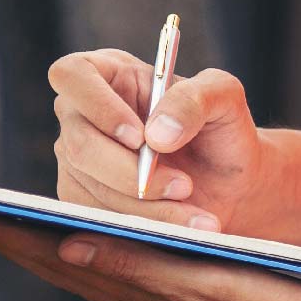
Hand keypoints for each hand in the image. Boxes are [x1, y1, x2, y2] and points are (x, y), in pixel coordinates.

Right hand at [49, 52, 278, 234]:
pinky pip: (99, 219)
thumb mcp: (224, 97)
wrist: (229, 183)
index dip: (98, 106)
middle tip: (184, 185)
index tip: (140, 136)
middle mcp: (81, 116)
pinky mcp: (82, 200)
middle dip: (132, 173)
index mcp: (107, 74)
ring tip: (196, 213)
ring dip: (148, 207)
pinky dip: (143, 227)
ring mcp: (76, 160)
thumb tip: (155, 134)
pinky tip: (180, 226)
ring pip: (92, 189)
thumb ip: (194, 99)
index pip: (72, 75)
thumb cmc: (221, 129)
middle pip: (79, 145)